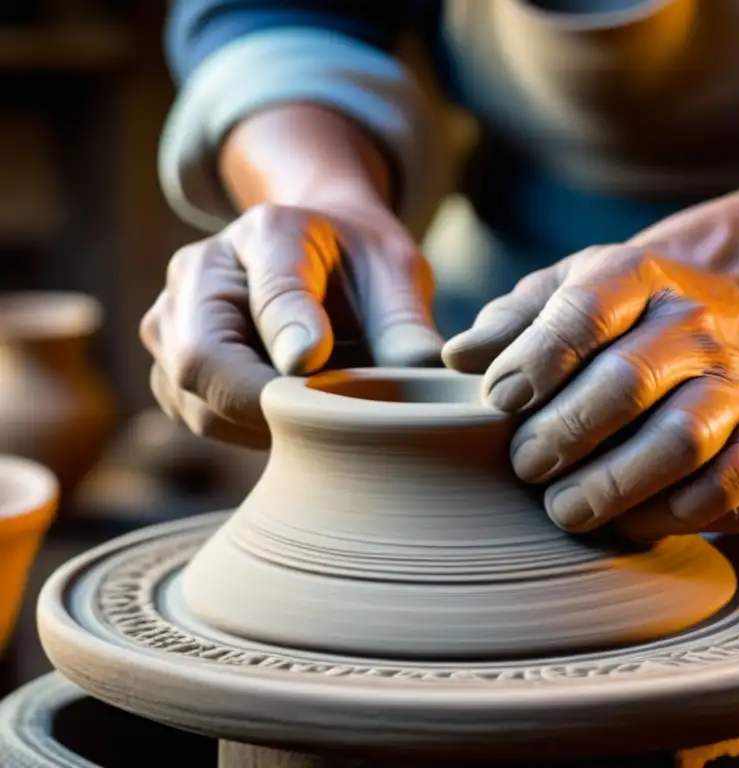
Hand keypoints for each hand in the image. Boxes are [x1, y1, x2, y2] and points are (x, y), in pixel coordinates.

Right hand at [140, 198, 441, 448]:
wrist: (321, 255)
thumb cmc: (360, 266)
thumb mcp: (395, 275)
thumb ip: (403, 323)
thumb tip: (421, 373)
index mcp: (268, 233)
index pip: (271, 290)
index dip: (291, 333)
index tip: (318, 364)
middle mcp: (200, 269)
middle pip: (203, 360)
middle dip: (269, 406)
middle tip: (332, 423)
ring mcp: (171, 317)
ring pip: (197, 401)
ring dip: (260, 426)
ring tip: (320, 415)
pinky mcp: (169, 364)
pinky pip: (198, 418)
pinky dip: (245, 431)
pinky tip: (290, 417)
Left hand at [443, 240, 738, 541]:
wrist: (732, 311)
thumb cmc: (622, 315)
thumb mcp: (563, 290)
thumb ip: (511, 321)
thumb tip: (457, 359)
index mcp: (639, 278)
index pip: (587, 312)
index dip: (537, 360)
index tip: (496, 400)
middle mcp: (697, 328)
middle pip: (630, 382)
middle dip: (567, 432)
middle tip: (525, 466)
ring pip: (684, 439)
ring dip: (618, 483)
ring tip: (566, 509)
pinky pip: (737, 487)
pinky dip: (684, 515)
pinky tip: (635, 523)